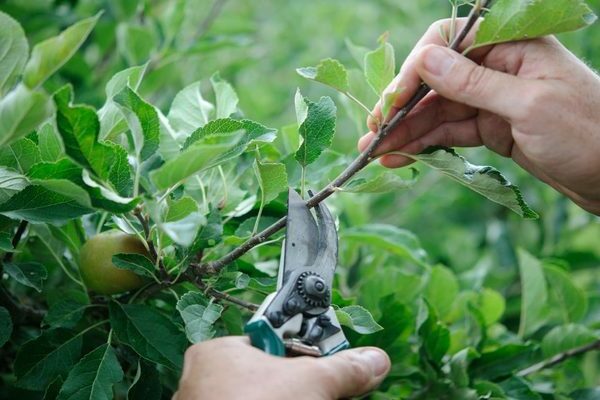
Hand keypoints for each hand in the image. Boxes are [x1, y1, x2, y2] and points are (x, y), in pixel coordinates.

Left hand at [173, 337, 390, 399]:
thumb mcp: (313, 382)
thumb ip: (344, 368)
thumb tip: (375, 359)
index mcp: (217, 354)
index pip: (269, 341)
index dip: (301, 353)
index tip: (323, 366)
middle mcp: (205, 382)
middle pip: (268, 376)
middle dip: (300, 386)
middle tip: (322, 392)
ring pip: (261, 398)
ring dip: (291, 399)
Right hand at [358, 18, 599, 214]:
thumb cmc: (588, 133)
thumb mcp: (529, 106)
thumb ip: (474, 84)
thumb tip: (425, 62)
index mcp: (515, 45)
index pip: (450, 40)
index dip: (416, 68)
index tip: (393, 101)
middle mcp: (500, 67)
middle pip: (437, 80)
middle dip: (403, 108)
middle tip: (372, 133)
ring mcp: (494, 99)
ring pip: (439, 111)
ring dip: (407, 131)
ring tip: (376, 152)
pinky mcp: (493, 128)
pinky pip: (450, 132)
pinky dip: (426, 145)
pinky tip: (402, 156)